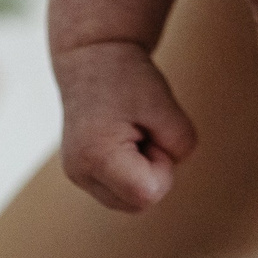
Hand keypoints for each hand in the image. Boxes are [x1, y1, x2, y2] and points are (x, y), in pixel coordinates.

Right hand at [50, 40, 199, 212]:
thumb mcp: (164, 104)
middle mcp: (80, 173)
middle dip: (153, 171)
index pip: (149, 194)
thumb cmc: (126, 76)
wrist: (92, 54)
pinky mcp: (81, 173)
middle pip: (139, 203)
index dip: (162, 165)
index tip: (151, 132)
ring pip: (130, 201)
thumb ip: (180, 144)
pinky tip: (122, 140)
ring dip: (142, 172)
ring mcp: (77, 175)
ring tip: (131, 133)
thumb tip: (171, 167)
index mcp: (95, 157)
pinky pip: (120, 190)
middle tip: (142, 130)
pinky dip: (131, 171)